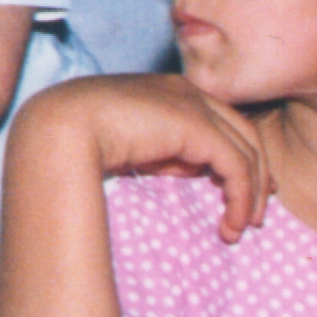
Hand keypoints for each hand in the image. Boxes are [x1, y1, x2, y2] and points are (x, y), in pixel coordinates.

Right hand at [23, 74, 273, 240]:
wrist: (59, 126)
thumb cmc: (78, 136)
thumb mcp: (132, 144)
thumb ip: (165, 150)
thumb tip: (192, 167)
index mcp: (169, 89)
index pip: (221, 121)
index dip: (239, 156)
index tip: (245, 190)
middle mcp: (188, 91)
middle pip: (245, 133)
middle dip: (258, 175)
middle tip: (256, 212)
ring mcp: (195, 105)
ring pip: (248, 150)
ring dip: (251, 194)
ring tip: (243, 227)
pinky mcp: (198, 127)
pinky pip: (237, 166)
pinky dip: (242, 197)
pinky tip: (234, 222)